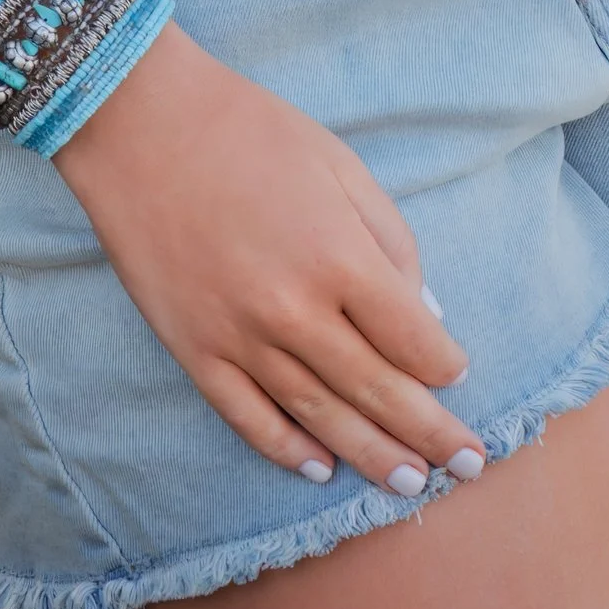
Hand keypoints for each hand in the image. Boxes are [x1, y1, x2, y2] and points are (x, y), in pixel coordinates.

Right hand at [56, 23, 485, 493]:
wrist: (139, 123)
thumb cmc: (250, 130)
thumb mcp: (340, 165)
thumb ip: (391, 240)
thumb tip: (427, 314)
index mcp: (339, 258)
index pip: (413, 339)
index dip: (445, 365)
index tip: (458, 374)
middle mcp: (295, 311)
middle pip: (378, 392)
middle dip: (430, 434)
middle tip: (469, 466)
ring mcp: (240, 337)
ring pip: (320, 417)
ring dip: (371, 456)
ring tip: (411, 485)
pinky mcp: (193, 350)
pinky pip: (248, 417)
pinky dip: (286, 449)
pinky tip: (319, 469)